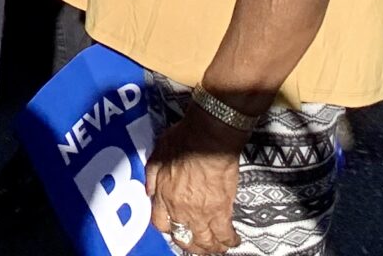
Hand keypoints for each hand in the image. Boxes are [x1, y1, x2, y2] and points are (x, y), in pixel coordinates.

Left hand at [147, 109, 242, 253]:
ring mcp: (201, 213)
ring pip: (205, 242)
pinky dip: (229, 240)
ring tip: (215, 247)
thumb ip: (152, 177)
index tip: (174, 227)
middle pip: (184, 239)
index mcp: (164, 196)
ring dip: (210, 248)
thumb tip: (150, 192)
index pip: (161, 224)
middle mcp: (181, 209)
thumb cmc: (184, 139)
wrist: (208, 136)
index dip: (168, 228)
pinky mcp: (221, 210)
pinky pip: (224, 234)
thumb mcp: (157, 155)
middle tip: (197, 244)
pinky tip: (232, 240)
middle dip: (190, 245)